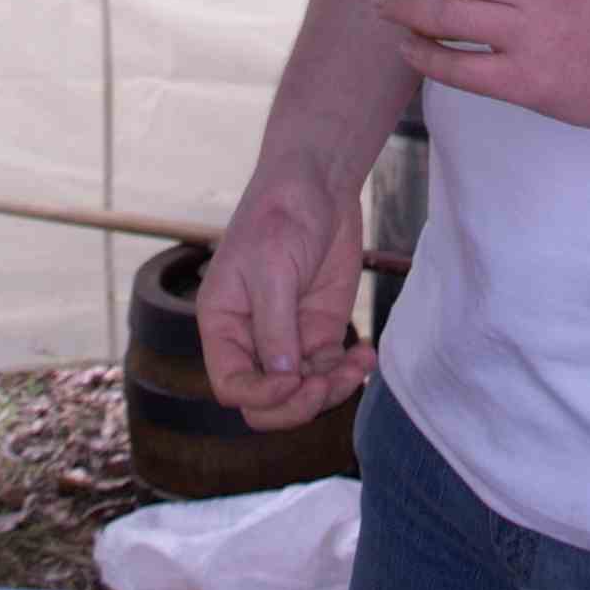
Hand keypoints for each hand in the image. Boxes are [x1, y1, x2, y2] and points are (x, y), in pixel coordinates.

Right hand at [196, 160, 374, 428]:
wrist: (318, 184)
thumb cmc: (281, 216)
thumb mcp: (273, 270)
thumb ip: (275, 327)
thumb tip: (283, 380)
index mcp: (223, 324)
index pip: (231, 385)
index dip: (259, 396)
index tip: (292, 383)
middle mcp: (251, 339)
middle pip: (266, 401)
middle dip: (296, 405)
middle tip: (325, 386)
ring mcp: (289, 338)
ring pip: (302, 392)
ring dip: (330, 390)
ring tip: (355, 367)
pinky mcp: (320, 332)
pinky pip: (330, 371)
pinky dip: (350, 372)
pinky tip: (366, 356)